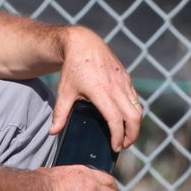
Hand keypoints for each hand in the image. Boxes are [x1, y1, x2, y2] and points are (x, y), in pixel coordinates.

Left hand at [50, 26, 142, 152]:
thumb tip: (52, 132)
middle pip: (134, 117)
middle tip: (124, 146)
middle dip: (132, 135)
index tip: (115, 147)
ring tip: (127, 135)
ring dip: (135, 125)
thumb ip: (60, 113)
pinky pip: (135, 99)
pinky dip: (134, 111)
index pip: (116, 120)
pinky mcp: (127, 78)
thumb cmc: (73, 68)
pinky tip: (126, 118)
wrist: (83, 43)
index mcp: (101, 92)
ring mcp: (124, 82)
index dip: (118, 137)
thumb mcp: (64, 91)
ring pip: (138, 108)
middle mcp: (116, 87)